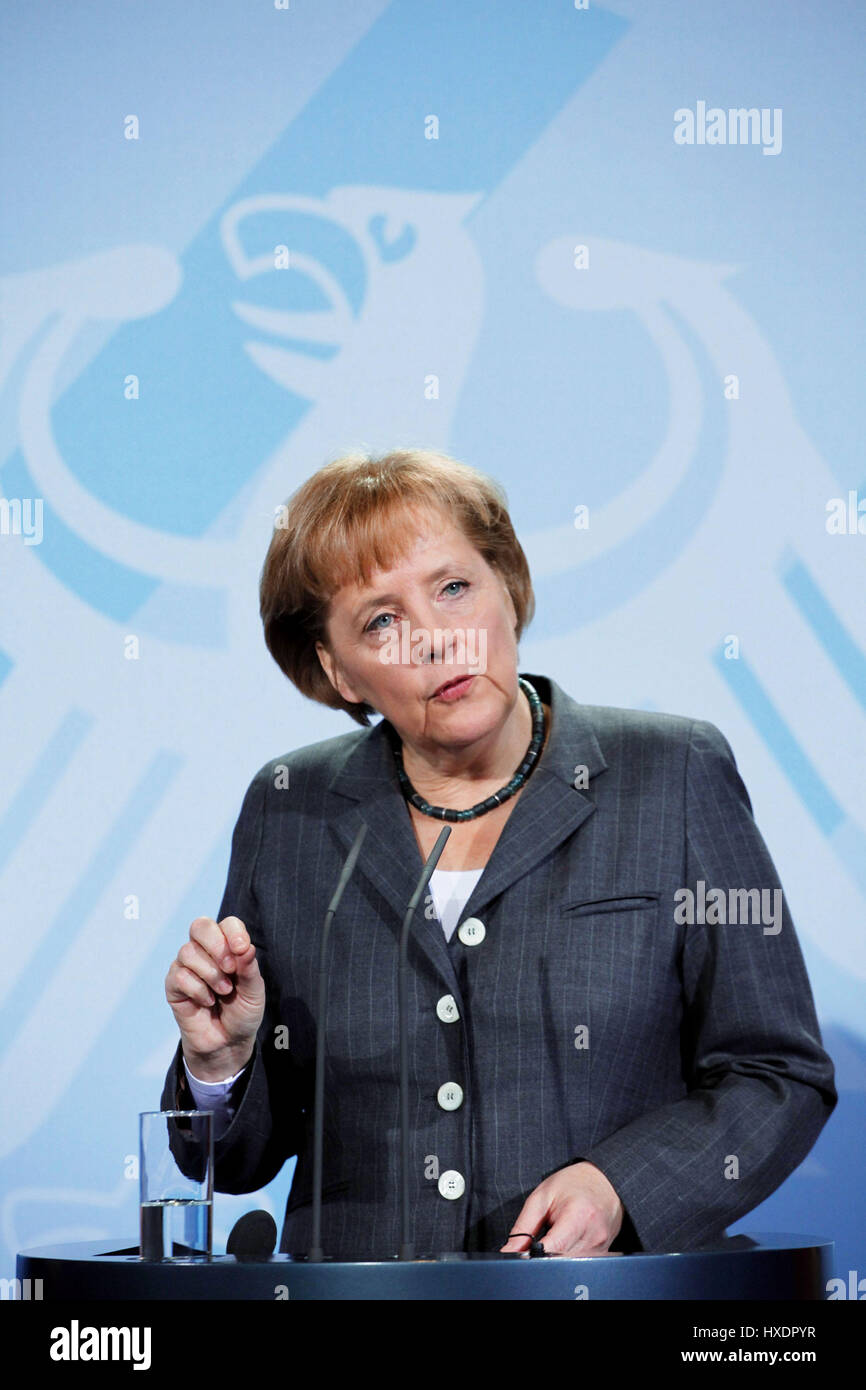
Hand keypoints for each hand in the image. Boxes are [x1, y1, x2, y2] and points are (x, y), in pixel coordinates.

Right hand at [165, 915, 264, 1079]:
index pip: (226, 923)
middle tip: (230, 969)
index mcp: (228, 946)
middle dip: (217, 946)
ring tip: (223, 992)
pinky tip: (207, 1001)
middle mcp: (204, 951)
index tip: (241, 949)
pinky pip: (179, 976)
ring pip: (188, 952)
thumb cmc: (242, 1012)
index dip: (233, 932)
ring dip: (211, 974)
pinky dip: (198, 990)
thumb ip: (249, 968)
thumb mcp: (254, 991)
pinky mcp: (173, 985)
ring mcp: (186, 966)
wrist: (228, 1042)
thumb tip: (245, 946)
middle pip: (200, 926)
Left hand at [500, 1161, 623, 1256]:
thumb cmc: (572, 1184)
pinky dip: (567, 1258)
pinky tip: (565, 1244)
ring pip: (569, 1267)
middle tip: (535, 1246)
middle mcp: (593, 1235)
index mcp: (578, 1217)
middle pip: (560, 1262)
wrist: (604, 1180)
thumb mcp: (542, 1197)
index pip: (552, 1250)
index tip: (523, 1254)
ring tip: (553, 1239)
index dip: (534, 1256)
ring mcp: (601, 1247)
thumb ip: (523, 1227)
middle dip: (543, 1258)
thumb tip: (508, 1252)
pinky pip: (579, 1264)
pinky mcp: (603, 1254)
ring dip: (556, 1258)